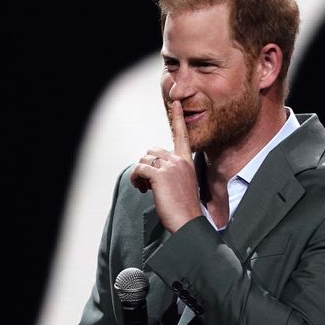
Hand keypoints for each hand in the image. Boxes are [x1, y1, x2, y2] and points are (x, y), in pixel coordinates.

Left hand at [130, 100, 201, 231]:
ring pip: (144, 160)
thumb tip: (154, 172)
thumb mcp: (184, 185)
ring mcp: (170, 166)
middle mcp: (179, 160)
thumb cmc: (186, 208)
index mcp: (187, 162)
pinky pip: (139, 169)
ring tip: (145, 188)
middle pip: (153, 150)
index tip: (176, 103)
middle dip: (147, 165)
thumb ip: (174, 172)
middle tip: (149, 183)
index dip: (178, 118)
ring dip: (140, 174)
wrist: (189, 221)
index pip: (182, 135)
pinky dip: (136, 179)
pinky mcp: (159, 175)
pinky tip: (141, 188)